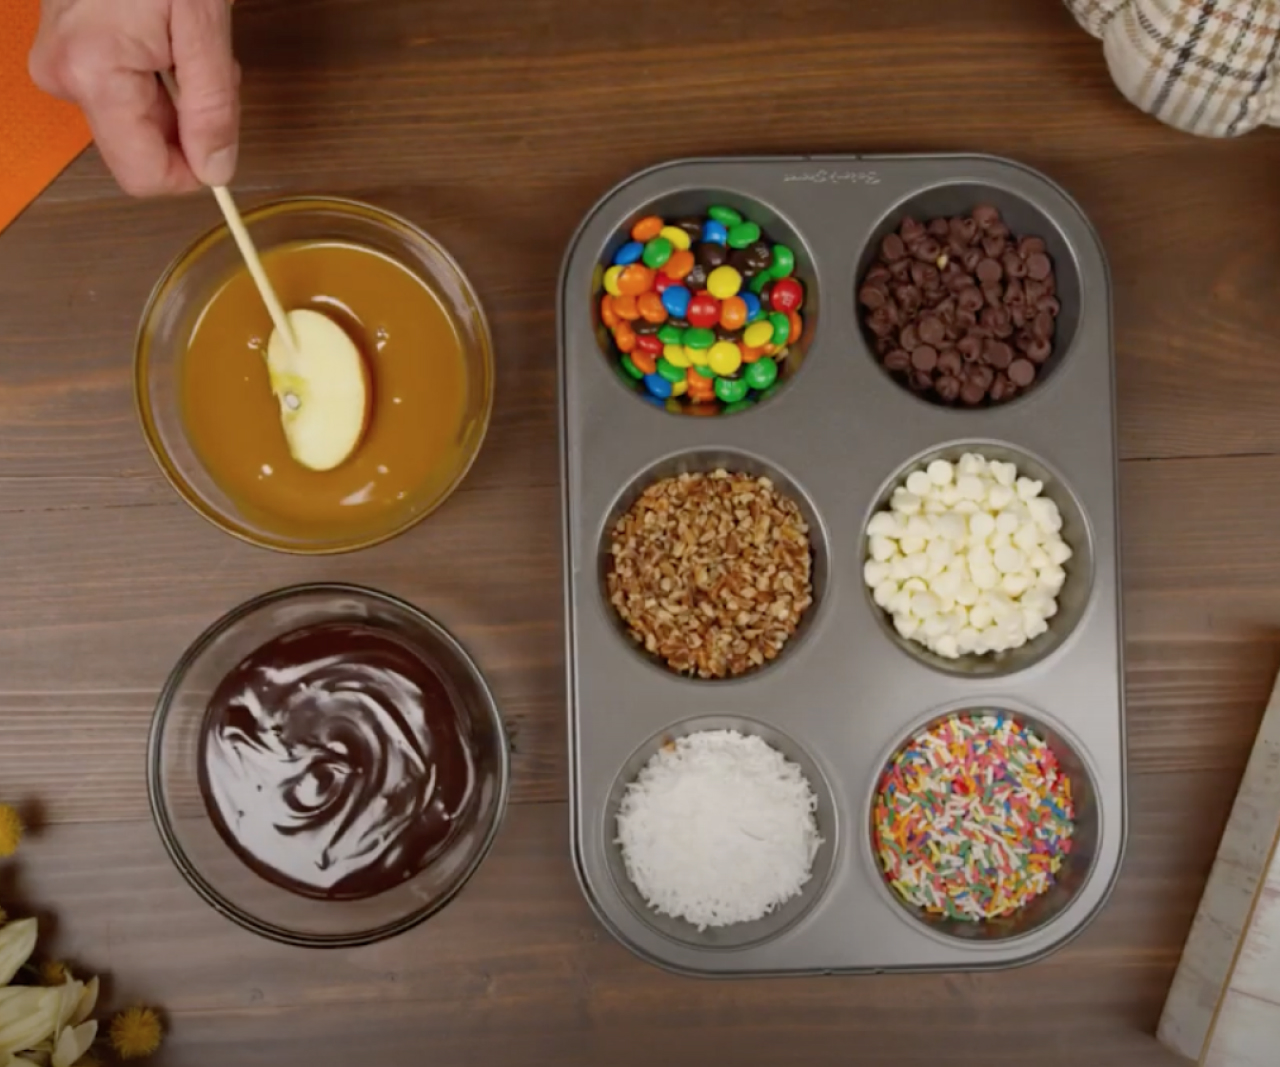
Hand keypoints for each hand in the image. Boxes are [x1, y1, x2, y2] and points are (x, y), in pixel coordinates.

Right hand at [29, 0, 239, 196]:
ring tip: (189, 38)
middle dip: (189, 122)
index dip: (192, 172)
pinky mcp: (65, 46)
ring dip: (177, 95)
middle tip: (210, 64)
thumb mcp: (205, 27)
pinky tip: (168, 33)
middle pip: (140, 146)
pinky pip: (121, 87)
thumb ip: (213, 108)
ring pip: (136, 117)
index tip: (224, 146)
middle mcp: (63, 73)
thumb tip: (216, 170)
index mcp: (93, 73)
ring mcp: (59, 59)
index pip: (144, 175)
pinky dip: (157, 74)